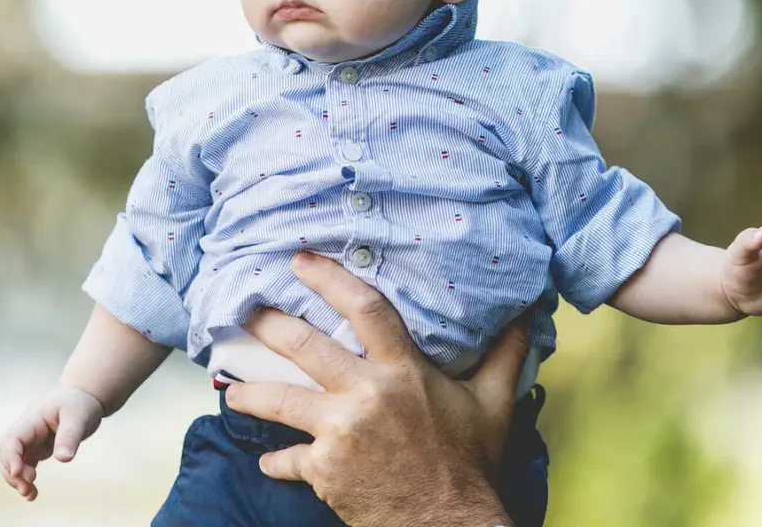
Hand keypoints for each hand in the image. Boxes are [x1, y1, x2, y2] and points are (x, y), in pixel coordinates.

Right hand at [0, 386, 103, 500]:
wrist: (82, 398)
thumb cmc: (80, 404)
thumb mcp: (79, 416)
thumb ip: (70, 436)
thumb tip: (63, 459)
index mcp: (32, 419)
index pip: (13, 439)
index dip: (11, 457)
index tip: (18, 473)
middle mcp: (26, 430)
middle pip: (7, 453)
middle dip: (12, 472)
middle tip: (27, 488)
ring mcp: (29, 440)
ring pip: (12, 462)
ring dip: (16, 479)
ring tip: (30, 495)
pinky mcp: (35, 448)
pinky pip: (23, 466)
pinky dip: (25, 480)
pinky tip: (32, 494)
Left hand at [225, 253, 523, 526]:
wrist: (448, 523)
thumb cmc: (470, 463)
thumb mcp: (493, 403)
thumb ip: (505, 353)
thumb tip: (529, 311)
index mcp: (404, 372)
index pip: (366, 308)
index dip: (331, 279)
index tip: (302, 261)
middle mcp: (367, 395)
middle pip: (305, 348)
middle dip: (270, 326)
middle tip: (247, 312)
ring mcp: (340, 433)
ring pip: (279, 401)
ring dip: (251, 392)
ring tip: (232, 389)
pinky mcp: (324, 471)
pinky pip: (287, 460)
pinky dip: (276, 460)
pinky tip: (268, 459)